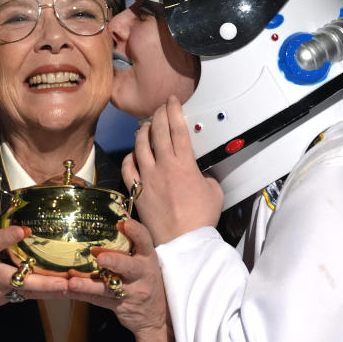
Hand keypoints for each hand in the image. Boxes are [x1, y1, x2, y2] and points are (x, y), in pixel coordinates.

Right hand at [0, 226, 68, 328]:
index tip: (23, 231)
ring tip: (70, 286)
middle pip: (17, 277)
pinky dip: (40, 291)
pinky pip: (23, 294)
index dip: (7, 236)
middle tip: (65, 281)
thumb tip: (18, 232)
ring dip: (48, 289)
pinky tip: (58, 290)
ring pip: (25, 290)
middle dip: (43, 281)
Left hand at [66, 219, 172, 341]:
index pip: (145, 242)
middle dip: (115, 261)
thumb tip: (116, 211)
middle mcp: (141, 274)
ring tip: (72, 282)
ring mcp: (130, 292)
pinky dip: (81, 294)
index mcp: (148, 258)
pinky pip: (97, 299)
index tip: (125, 223)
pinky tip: (67, 288)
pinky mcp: (118, 305)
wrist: (157, 315)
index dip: (136, 232)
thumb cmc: (145, 277)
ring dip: (88, 284)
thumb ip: (132, 240)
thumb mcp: (145, 258)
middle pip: (129, 267)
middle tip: (100, 257)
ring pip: (107, 288)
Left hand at [124, 96, 222, 244]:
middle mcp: (164, 165)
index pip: (178, 128)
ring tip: (146, 126)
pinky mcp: (136, 189)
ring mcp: (147, 176)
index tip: (173, 101)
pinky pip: (128, 167)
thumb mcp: (214, 191)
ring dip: (143, 131)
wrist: (183, 240)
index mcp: (185, 163)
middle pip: (158, 131)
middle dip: (159, 114)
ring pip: (140, 145)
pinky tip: (134, 154)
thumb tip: (200, 174)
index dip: (175, 110)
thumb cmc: (201, 217)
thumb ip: (206, 177)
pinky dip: (130, 156)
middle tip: (160, 107)